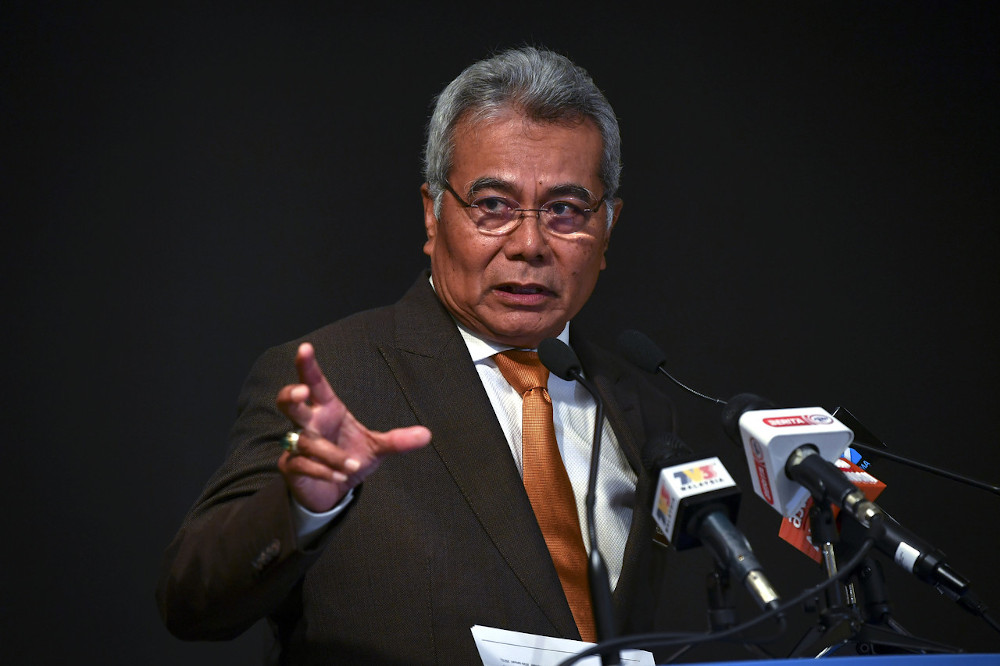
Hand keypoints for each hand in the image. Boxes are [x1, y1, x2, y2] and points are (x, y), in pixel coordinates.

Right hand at [276, 342, 430, 511]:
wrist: (333, 489)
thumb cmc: (349, 456)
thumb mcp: (377, 447)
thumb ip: (397, 440)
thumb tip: (427, 434)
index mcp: (327, 409)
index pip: (315, 384)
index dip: (308, 366)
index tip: (305, 348)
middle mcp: (309, 423)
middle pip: (289, 403)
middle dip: (292, 395)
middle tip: (302, 392)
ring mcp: (296, 444)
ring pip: (306, 442)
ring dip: (330, 454)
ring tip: (351, 466)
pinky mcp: (291, 466)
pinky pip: (302, 464)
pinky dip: (323, 471)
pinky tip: (339, 477)